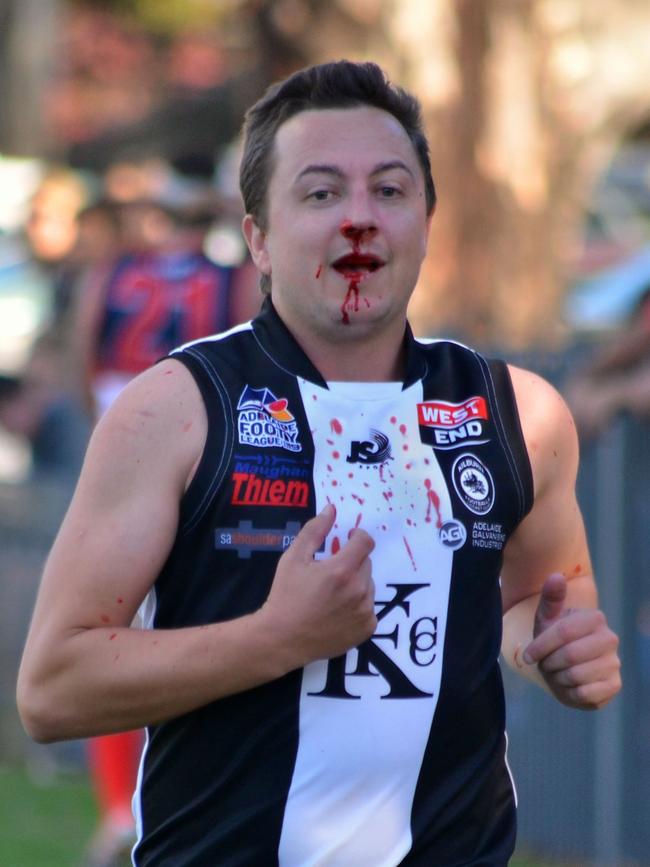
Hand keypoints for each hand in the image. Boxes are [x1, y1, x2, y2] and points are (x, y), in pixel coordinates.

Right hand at [260, 504, 376, 667]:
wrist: (281, 638)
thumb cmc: (285, 595)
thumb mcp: (293, 558)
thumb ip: (314, 530)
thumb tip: (331, 509)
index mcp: (342, 570)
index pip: (365, 542)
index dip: (357, 537)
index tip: (346, 540)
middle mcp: (359, 590)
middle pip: (366, 563)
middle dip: (351, 561)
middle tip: (330, 570)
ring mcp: (365, 612)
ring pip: (368, 585)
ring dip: (355, 582)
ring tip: (332, 593)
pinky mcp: (366, 629)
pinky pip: (369, 608)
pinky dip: (358, 605)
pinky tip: (337, 610)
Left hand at [523, 573, 620, 708]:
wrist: (565, 670)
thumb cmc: (554, 642)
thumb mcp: (547, 620)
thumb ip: (550, 598)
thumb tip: (556, 576)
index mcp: (595, 618)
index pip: (563, 632)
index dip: (541, 646)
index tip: (527, 656)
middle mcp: (610, 638)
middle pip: (569, 654)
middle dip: (549, 663)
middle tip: (545, 665)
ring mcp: (614, 662)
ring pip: (576, 675)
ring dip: (558, 678)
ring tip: (557, 673)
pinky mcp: (614, 685)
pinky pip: (585, 693)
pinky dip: (570, 692)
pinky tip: (569, 686)